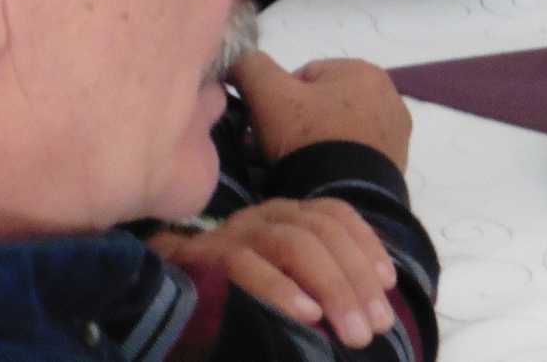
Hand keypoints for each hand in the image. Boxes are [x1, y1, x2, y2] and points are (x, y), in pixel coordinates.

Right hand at [148, 199, 399, 348]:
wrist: (157, 303)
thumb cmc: (231, 297)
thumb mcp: (284, 283)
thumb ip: (318, 283)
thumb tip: (369, 306)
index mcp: (285, 215)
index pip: (335, 214)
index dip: (366, 245)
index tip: (389, 284)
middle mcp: (263, 215)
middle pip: (322, 232)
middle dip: (356, 280)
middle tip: (377, 326)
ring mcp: (233, 233)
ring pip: (294, 244)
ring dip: (332, 288)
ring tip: (353, 332)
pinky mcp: (205, 257)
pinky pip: (248, 266)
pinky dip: (281, 289)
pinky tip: (307, 316)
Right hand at [230, 51, 412, 170]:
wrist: (344, 196)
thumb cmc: (307, 138)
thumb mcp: (268, 95)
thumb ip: (250, 67)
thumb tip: (237, 60)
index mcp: (363, 69)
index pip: (305, 76)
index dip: (276, 100)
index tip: (265, 127)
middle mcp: (388, 93)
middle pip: (323, 102)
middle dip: (296, 122)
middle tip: (276, 149)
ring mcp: (396, 129)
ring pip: (339, 128)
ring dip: (316, 141)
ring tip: (296, 165)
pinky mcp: (397, 159)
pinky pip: (357, 152)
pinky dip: (338, 159)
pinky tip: (321, 175)